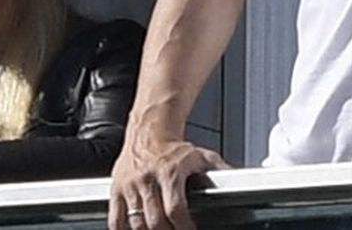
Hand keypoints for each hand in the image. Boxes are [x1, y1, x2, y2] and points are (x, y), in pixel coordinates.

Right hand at [108, 130, 229, 229]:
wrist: (148, 131)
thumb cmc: (173, 148)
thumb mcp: (200, 156)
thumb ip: (219, 171)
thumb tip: (236, 181)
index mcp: (169, 172)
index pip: (175, 210)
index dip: (184, 227)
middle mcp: (147, 179)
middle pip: (155, 221)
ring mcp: (130, 186)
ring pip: (136, 223)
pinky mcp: (116, 189)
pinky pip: (115, 219)